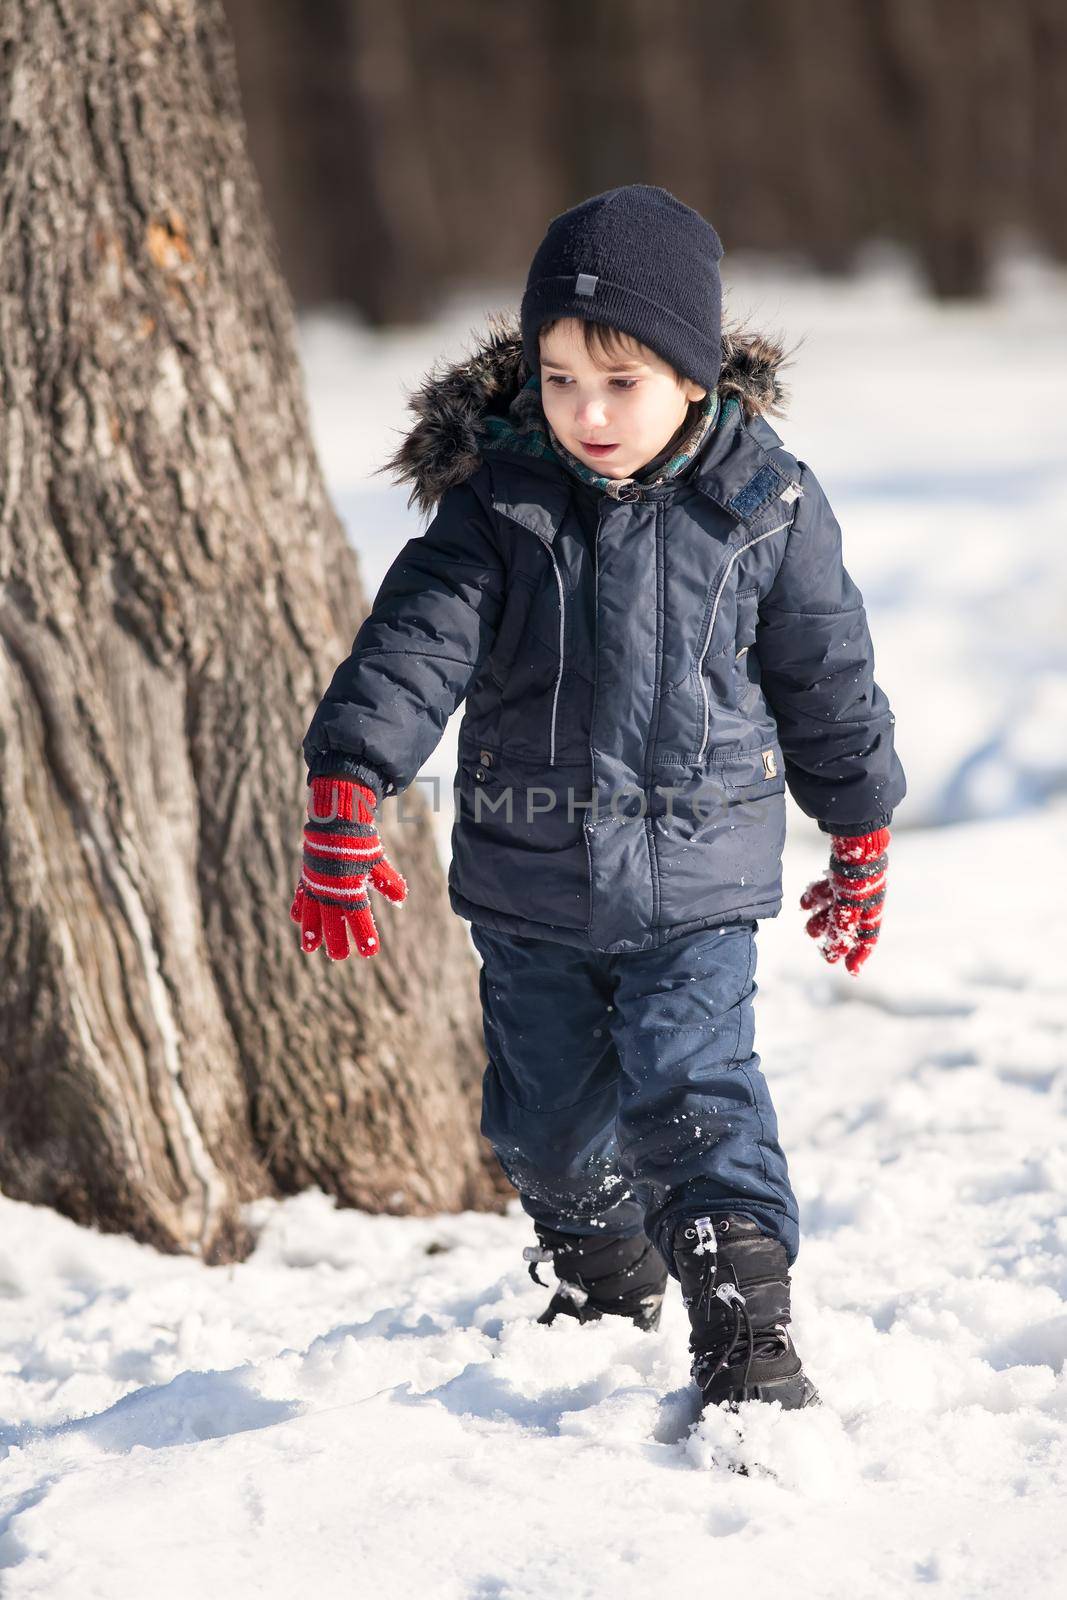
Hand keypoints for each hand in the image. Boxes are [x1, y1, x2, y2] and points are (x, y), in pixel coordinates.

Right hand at [290, 776, 407, 959]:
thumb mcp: (377, 861)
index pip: (359, 917)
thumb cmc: (359, 841)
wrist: (335, 818)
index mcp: (350, 887)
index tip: (371, 951)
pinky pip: (302, 895)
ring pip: (313, 913)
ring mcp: (316, 883)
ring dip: (312, 931)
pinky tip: (298, 920)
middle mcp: (331, 889)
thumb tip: (401, 899)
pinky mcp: (307, 876)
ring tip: (310, 948)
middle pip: (333, 921)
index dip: (365, 935)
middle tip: (340, 957)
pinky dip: (300, 908)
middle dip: (336, 940)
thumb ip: (388, 881)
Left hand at [799, 827, 889, 975]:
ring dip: (822, 918)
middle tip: (822, 951)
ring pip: (836, 906)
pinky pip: (828, 889)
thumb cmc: (857, 871)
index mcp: (872, 906)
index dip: (859, 954)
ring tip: (808, 928)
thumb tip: (837, 951)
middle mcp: (864, 896)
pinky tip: (804, 903)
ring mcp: (851, 883)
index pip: (868, 936)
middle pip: (849, 923)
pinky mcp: (840, 869)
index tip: (849, 971)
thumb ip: (843, 926)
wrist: (854, 834)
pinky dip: (816, 896)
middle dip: (834, 937)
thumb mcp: (850, 903)